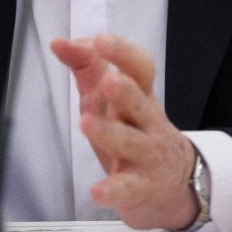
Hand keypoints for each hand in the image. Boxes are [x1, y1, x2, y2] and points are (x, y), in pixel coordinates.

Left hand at [51, 34, 198, 230]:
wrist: (171, 183)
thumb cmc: (134, 130)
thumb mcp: (112, 98)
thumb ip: (87, 67)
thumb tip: (61, 42)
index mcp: (141, 94)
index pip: (140, 68)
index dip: (122, 53)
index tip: (100, 40)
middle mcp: (147, 121)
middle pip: (139, 102)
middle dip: (124, 90)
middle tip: (107, 79)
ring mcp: (147, 155)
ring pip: (130, 142)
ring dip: (109, 132)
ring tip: (87, 123)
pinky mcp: (141, 187)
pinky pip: (127, 188)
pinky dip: (113, 190)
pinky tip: (97, 191)